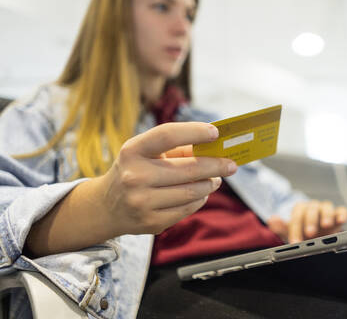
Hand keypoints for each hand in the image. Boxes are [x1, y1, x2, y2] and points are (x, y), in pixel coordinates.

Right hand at [97, 122, 237, 235]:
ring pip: (192, 192)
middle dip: (216, 166)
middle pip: (188, 169)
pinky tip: (202, 194)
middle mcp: (135, 176)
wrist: (106, 207)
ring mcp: (142, 202)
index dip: (194, 132)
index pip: (167, 135)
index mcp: (133, 151)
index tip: (216, 133)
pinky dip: (200, 199)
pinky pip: (187, 208)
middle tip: (232, 165)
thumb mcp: (146, 153)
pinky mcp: (151, 222)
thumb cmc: (135, 171)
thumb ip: (178, 148)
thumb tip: (214, 147)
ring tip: (216, 179)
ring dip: (210, 184)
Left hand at [267, 200, 346, 243]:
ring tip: (326, 225)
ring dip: (326, 215)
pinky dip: (342, 214)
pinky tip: (341, 220)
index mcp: (300, 210)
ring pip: (326, 206)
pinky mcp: (338, 215)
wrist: (317, 237)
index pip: (297, 214)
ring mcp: (326, 210)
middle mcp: (313, 208)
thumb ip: (280, 227)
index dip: (295, 227)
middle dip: (310, 221)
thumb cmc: (302, 234)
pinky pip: (341, 210)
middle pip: (311, 208)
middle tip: (309, 233)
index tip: (295, 241)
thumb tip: (272, 220)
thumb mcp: (289, 233)